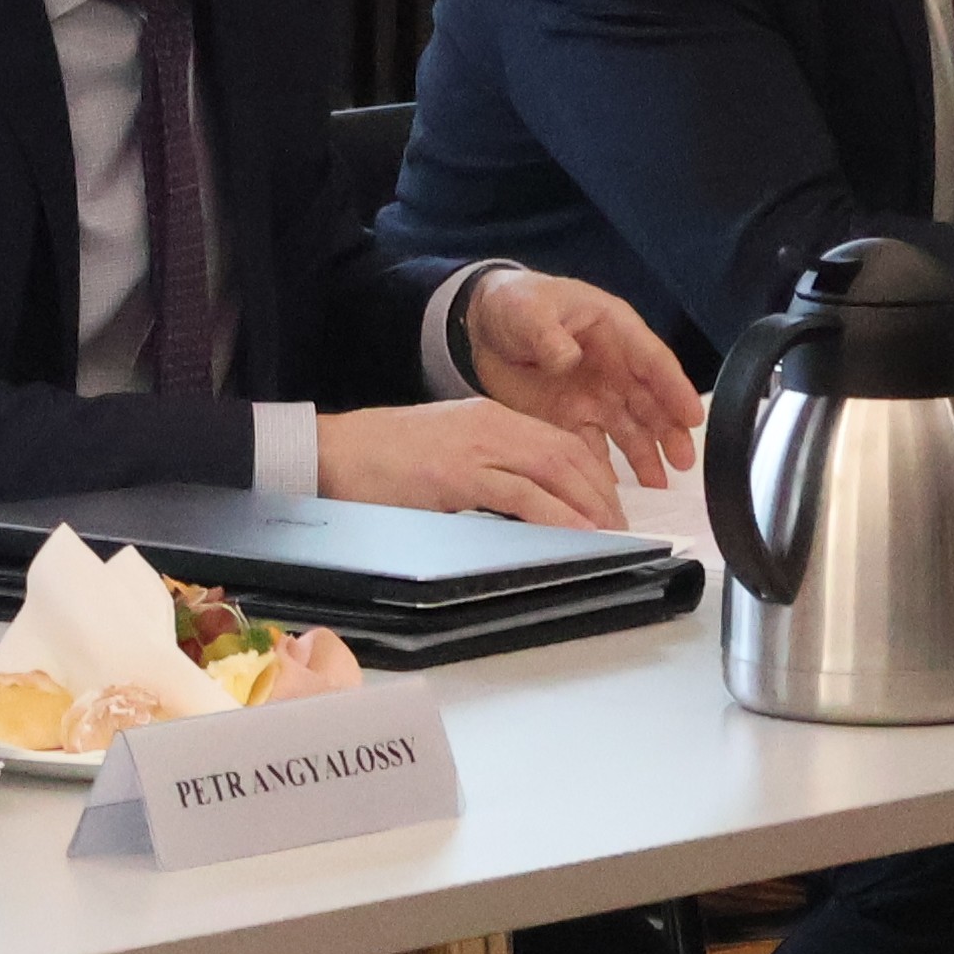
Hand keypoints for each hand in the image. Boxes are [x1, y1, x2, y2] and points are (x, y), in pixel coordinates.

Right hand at [316, 400, 622, 529]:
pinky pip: (522, 494)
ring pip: (555, 470)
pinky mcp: (459, 473)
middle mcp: (491, 424)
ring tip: (611, 536)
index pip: (559, 441)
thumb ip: (484, 468)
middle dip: (602, 493)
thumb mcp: (444, 453)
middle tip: (622, 529)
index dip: (593, 475)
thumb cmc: (379, 458)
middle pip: (568, 454)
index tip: (607, 506)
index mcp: (488, 416)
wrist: (332, 452)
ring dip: (589, 506)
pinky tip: (576, 534)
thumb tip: (520, 504)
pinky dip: (556, 515)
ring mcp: (476, 446)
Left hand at [465, 270, 702, 486]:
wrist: (481, 325)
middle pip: (650, 401)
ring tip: (660, 485)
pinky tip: (612, 490)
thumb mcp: (528, 310)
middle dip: (669, 431)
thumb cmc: (514, 303)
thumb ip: (547, 334)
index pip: (652, 362)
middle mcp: (614, 367)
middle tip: (684, 461)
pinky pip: (594, 446)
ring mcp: (595, 395)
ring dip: (646, 455)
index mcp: (614, 331)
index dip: (674, 389)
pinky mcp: (572, 417)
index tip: (693, 416)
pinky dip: (604, 468)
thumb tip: (568, 358)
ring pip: (629, 428)